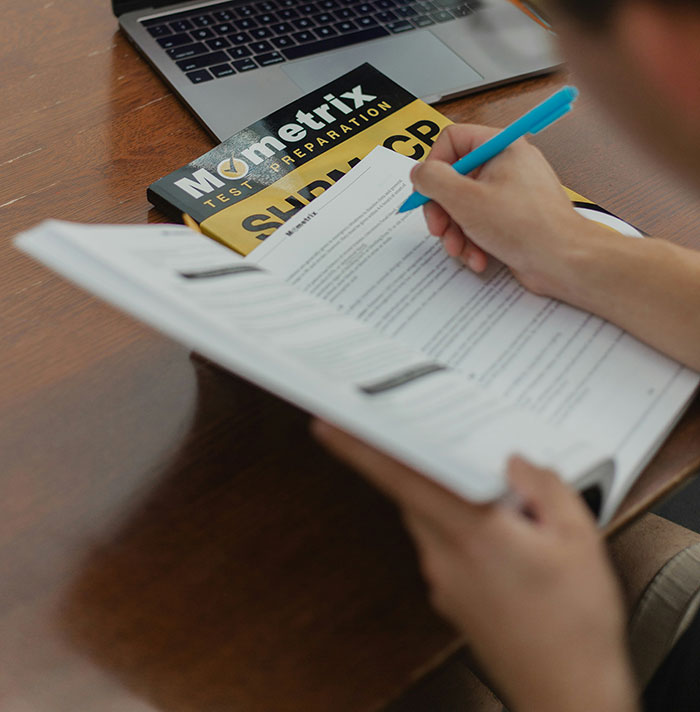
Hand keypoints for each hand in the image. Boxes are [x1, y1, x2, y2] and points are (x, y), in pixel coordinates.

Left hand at [312, 420, 638, 711]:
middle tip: (437, 438)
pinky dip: (457, 527)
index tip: (330, 428)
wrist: (568, 697)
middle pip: (413, 493)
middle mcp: (444, 557)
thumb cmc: (575, 628)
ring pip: (428, 518)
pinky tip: (499, 536)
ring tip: (498, 498)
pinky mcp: (449, 598)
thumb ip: (545, 487)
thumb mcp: (580, 540)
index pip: (400, 477)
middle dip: (421, 463)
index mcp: (470, 533)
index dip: (359, 448)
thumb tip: (515, 461)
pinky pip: (441, 545)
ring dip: (446, 497)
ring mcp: (443, 582)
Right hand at [412, 124, 608, 296]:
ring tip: (461, 250)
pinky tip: (478, 258)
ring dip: (456, 232)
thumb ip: (433, 180)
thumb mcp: (465, 199)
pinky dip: (473, 242)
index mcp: (501, 146)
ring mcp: (509, 193)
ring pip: (463, 206)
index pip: (452, 140)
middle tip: (439, 229)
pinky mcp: (511, 219)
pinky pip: (479, 224)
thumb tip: (419, 173)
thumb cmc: (527, 227)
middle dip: (443, 210)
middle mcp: (506, 165)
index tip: (427, 192)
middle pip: (454, 179)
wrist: (564, 261)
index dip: (434, 166)